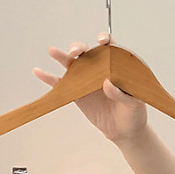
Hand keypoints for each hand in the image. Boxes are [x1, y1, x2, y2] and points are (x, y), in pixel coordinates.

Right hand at [33, 32, 147, 143]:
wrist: (125, 132)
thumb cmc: (134, 114)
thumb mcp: (136, 104)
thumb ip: (123, 94)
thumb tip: (107, 83)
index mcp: (118, 67)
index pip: (111, 48)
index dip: (106, 41)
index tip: (102, 42)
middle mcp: (100, 69)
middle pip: (88, 52)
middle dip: (80, 48)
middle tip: (76, 52)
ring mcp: (87, 80)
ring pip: (73, 64)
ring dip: (62, 56)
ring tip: (53, 51)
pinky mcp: (78, 94)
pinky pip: (62, 84)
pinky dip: (50, 78)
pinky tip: (39, 72)